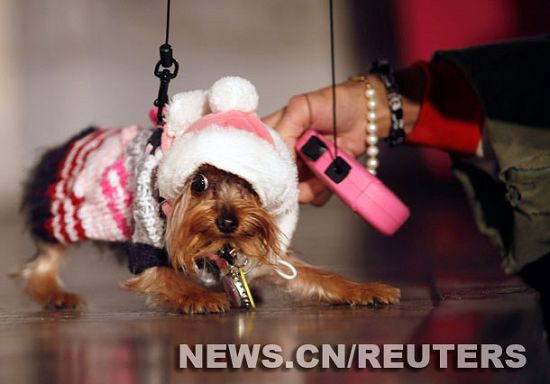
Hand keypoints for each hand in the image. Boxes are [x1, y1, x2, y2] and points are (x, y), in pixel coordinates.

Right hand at [263, 68, 423, 205]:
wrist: (367, 114)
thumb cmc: (336, 103)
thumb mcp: (302, 107)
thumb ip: (284, 128)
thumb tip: (277, 154)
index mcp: (276, 134)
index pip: (260, 156)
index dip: (266, 166)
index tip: (278, 169)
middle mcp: (287, 154)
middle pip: (277, 180)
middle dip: (291, 180)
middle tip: (305, 167)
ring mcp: (304, 169)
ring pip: (296, 192)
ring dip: (310, 186)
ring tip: (324, 168)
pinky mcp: (320, 180)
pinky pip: (315, 197)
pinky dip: (324, 190)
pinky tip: (332, 174)